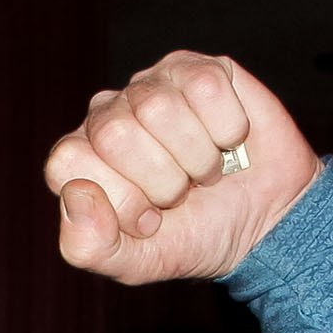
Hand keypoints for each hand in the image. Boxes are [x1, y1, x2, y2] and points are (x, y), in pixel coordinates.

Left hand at [44, 52, 318, 286]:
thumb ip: (88, 246)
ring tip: (204, 171)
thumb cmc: (192, 238)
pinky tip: (229, 142)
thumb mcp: (135, 263)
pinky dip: (227, 128)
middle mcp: (107, 114)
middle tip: (180, 194)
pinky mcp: (200, 69)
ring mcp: (152, 85)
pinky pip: (206, 87)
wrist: (264, 223)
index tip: (149, 219)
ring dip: (196, 157)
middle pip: (114, 133)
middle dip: (160, 180)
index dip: (118, 197)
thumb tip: (75, 192)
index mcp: (78, 158)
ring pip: (159, 108)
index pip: (68, 160)